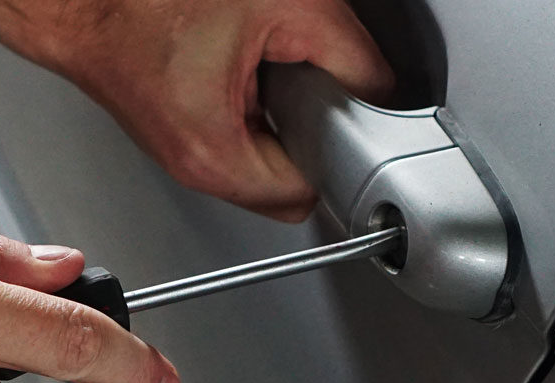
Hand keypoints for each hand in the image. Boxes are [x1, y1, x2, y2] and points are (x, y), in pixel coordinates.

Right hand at [0, 0, 393, 221]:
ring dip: (278, 112)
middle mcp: (194, 167)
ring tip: (262, 59)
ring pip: (262, 155)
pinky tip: (237, 56)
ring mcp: (179, 148)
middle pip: (289, 181)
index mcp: (217, 157)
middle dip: (310, 132)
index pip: (314, 191)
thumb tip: (383, 91)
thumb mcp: (279, 7)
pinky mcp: (172, 125)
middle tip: (303, 76)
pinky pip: (233, 131)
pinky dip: (248, 100)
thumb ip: (350, 57)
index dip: (342, 150)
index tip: (354, 119)